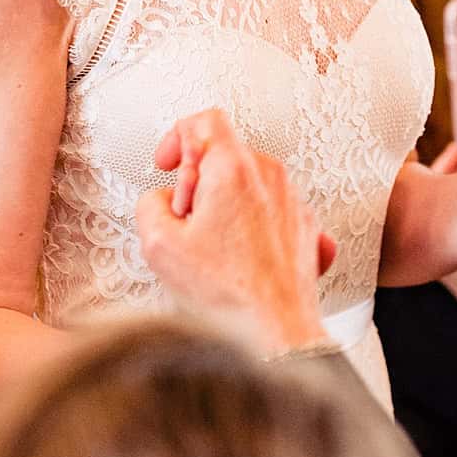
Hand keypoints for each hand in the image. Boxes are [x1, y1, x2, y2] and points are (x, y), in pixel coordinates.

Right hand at [137, 109, 336, 354]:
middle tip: (186, 218)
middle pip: (226, 154)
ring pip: (250, 183)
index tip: (170, 164)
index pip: (205, 121)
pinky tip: (237, 259)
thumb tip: (161, 204)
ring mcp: (294, 203)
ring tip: (213, 246)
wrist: (277, 336)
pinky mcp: (306, 229)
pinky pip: (271, 211)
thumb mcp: (159, 245)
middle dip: (198, 180)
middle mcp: (271, 178)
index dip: (178, 137)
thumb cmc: (229, 295)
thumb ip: (149, 205)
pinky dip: (250, 225)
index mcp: (235, 171)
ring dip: (225, 204)